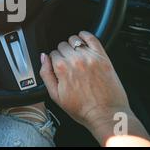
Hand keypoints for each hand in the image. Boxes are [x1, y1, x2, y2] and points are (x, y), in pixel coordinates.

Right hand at [39, 31, 149, 145]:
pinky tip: (83, 39)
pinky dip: (85, 35)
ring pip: (74, 40)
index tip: (59, 67)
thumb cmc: (83, 109)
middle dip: (63, 53)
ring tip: (76, 54)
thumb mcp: (56, 96)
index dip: (54, 61)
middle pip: (62, 45)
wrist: (106, 114)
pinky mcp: (102, 57)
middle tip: (68, 64)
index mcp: (61, 68)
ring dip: (73, 45)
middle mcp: (75, 60)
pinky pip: (91, 38)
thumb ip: (46, 74)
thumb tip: (43, 58)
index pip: (52, 54)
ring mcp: (89, 57)